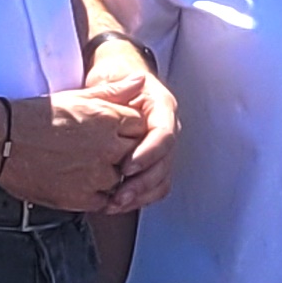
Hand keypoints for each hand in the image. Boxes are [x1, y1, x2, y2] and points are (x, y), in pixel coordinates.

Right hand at [0, 87, 147, 211]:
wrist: (1, 141)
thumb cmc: (32, 117)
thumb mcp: (76, 97)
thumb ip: (112, 91)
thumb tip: (139, 81)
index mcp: (108, 119)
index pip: (141, 126)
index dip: (130, 130)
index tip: (117, 132)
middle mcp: (107, 148)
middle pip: (138, 153)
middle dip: (128, 152)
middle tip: (105, 151)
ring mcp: (96, 175)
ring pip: (125, 179)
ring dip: (115, 175)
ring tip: (90, 166)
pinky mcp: (82, 198)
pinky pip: (106, 201)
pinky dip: (101, 195)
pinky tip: (85, 183)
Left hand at [85, 43, 178, 213]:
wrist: (115, 79)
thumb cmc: (114, 78)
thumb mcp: (113, 78)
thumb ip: (122, 86)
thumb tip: (137, 81)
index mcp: (162, 109)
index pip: (164, 135)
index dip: (148, 154)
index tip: (126, 167)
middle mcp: (167, 130)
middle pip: (165, 163)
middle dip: (142, 183)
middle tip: (119, 195)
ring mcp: (162, 149)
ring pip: (162, 179)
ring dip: (140, 195)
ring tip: (115, 204)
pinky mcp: (153, 163)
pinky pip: (153, 186)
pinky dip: (138, 198)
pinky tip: (117, 204)